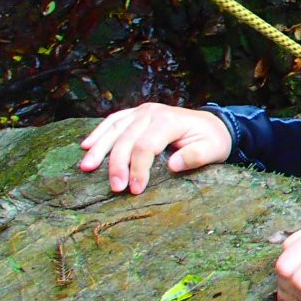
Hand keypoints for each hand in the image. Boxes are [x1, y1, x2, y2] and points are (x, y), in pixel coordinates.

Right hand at [79, 103, 231, 193]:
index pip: (146, 146)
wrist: (214, 124)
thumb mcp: (212, 150)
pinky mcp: (136, 114)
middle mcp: (152, 112)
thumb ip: (195, 156)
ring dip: (99, 148)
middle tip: (115, 188)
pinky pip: (113, 121)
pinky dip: (99, 132)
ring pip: (114, 129)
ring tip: (86, 167)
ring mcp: (142, 111)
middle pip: (126, 139)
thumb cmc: (212, 140)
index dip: (138, 168)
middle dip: (117, 165)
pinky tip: (86, 145)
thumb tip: (174, 165)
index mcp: (169, 120)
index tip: (135, 189)